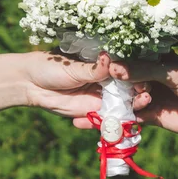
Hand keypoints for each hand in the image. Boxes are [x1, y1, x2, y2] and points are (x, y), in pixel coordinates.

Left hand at [21, 50, 151, 117]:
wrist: (30, 84)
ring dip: (135, 104)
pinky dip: (120, 119)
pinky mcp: (94, 112)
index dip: (137, 71)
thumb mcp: (72, 67)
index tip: (145, 73)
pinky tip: (130, 118)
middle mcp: (106, 80)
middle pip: (129, 86)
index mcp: (103, 63)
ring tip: (143, 103)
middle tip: (147, 91)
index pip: (125, 67)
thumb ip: (92, 68)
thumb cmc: (50, 66)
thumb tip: (110, 60)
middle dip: (140, 89)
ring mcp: (101, 96)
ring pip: (124, 102)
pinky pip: (110, 117)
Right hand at [74, 52, 177, 137]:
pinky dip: (114, 122)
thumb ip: (144, 71)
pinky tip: (95, 125)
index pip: (125, 57)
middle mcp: (147, 76)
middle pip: (118, 81)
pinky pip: (129, 119)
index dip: (105, 61)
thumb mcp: (173, 73)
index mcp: (153, 59)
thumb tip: (114, 68)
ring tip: (76, 114)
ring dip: (101, 107)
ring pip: (120, 101)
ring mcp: (148, 97)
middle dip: (96, 87)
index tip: (82, 63)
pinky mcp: (152, 117)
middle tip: (71, 91)